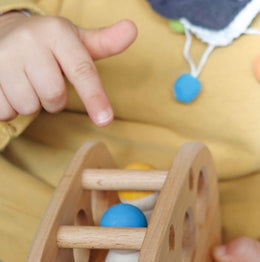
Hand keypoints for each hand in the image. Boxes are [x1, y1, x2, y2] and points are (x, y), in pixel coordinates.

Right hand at [0, 12, 136, 124]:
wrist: (2, 32)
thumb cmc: (49, 44)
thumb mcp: (76, 41)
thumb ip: (105, 42)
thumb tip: (132, 29)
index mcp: (56, 34)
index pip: (81, 71)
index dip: (95, 98)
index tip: (106, 120)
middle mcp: (29, 41)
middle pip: (54, 97)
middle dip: (53, 99)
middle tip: (46, 81)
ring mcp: (3, 57)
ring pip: (29, 106)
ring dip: (31, 103)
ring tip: (27, 82)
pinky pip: (6, 110)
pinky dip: (10, 107)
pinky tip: (9, 87)